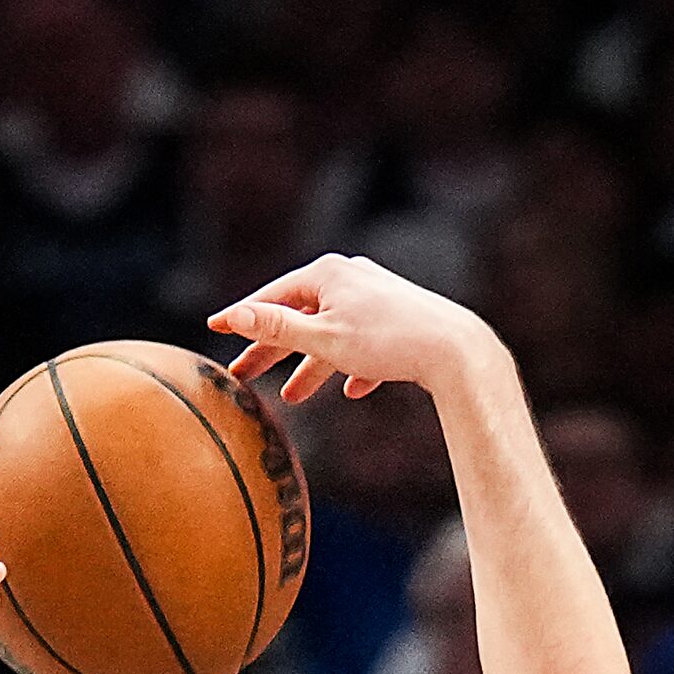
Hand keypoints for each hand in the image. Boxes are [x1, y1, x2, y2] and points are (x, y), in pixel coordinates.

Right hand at [208, 253, 505, 405]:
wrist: (457, 351)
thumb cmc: (388, 341)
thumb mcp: (323, 337)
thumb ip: (277, 327)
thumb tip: (232, 316)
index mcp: (327, 274)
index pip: (273, 296)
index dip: (243, 317)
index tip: (215, 330)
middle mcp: (352, 277)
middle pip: (301, 316)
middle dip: (273, 350)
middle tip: (243, 376)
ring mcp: (378, 296)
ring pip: (334, 334)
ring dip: (313, 366)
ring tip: (294, 398)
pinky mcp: (402, 320)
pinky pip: (369, 345)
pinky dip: (356, 366)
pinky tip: (355, 390)